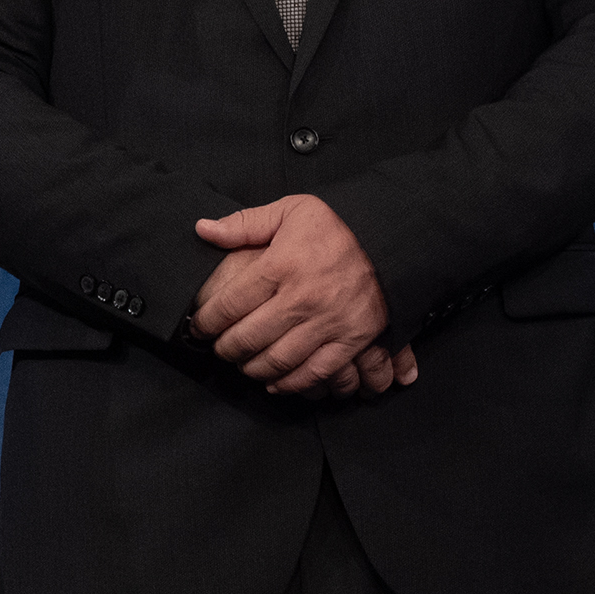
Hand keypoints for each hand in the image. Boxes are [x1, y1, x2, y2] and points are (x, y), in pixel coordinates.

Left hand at [190, 195, 408, 397]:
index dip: (207, 321)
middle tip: (219, 349)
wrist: (395, 240)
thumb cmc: (338, 226)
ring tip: (243, 364)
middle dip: (226, 349)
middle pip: (249, 337)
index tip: (199, 327)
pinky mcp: (354, 338)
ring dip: (253, 368)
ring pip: (278, 359)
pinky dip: (292, 383)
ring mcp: (330, 321)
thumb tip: (203, 229)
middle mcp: (303, 297)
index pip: (230, 304)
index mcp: (282, 265)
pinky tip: (275, 383)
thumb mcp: (291, 210)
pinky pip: (317, 371)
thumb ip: (245, 222)